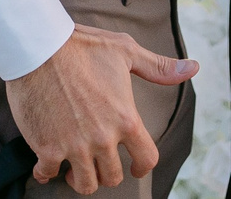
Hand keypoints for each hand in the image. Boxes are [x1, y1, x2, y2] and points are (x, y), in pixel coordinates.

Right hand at [5, 25, 195, 193]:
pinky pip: (47, 174)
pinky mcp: (47, 148)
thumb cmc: (81, 46)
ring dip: (80, 178)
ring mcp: (74, 146)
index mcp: (125, 118)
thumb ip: (158, 67)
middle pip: (113, 177)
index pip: (146, 158)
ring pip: (85, 184)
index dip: (141, 166)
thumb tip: (192, 68)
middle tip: (97, 162)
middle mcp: (103, 138)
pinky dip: (46, 172)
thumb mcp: (125, 51)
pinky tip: (45, 164)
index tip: (134, 168)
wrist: (38, 47)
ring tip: (74, 167)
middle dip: (106, 172)